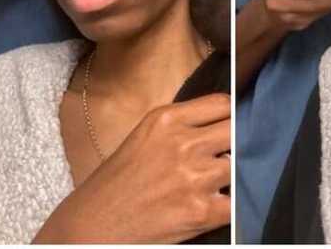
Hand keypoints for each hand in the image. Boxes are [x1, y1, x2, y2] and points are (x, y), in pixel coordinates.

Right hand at [34, 93, 231, 242]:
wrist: (91, 225)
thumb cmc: (116, 183)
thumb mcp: (145, 136)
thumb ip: (181, 126)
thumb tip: (223, 123)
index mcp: (166, 120)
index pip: (222, 104)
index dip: (230, 116)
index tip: (230, 127)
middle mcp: (182, 144)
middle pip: (236, 131)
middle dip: (236, 143)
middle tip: (228, 156)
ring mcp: (193, 177)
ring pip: (240, 165)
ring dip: (232, 176)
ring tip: (215, 184)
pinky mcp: (200, 211)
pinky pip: (238, 202)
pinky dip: (233, 205)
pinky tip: (217, 205)